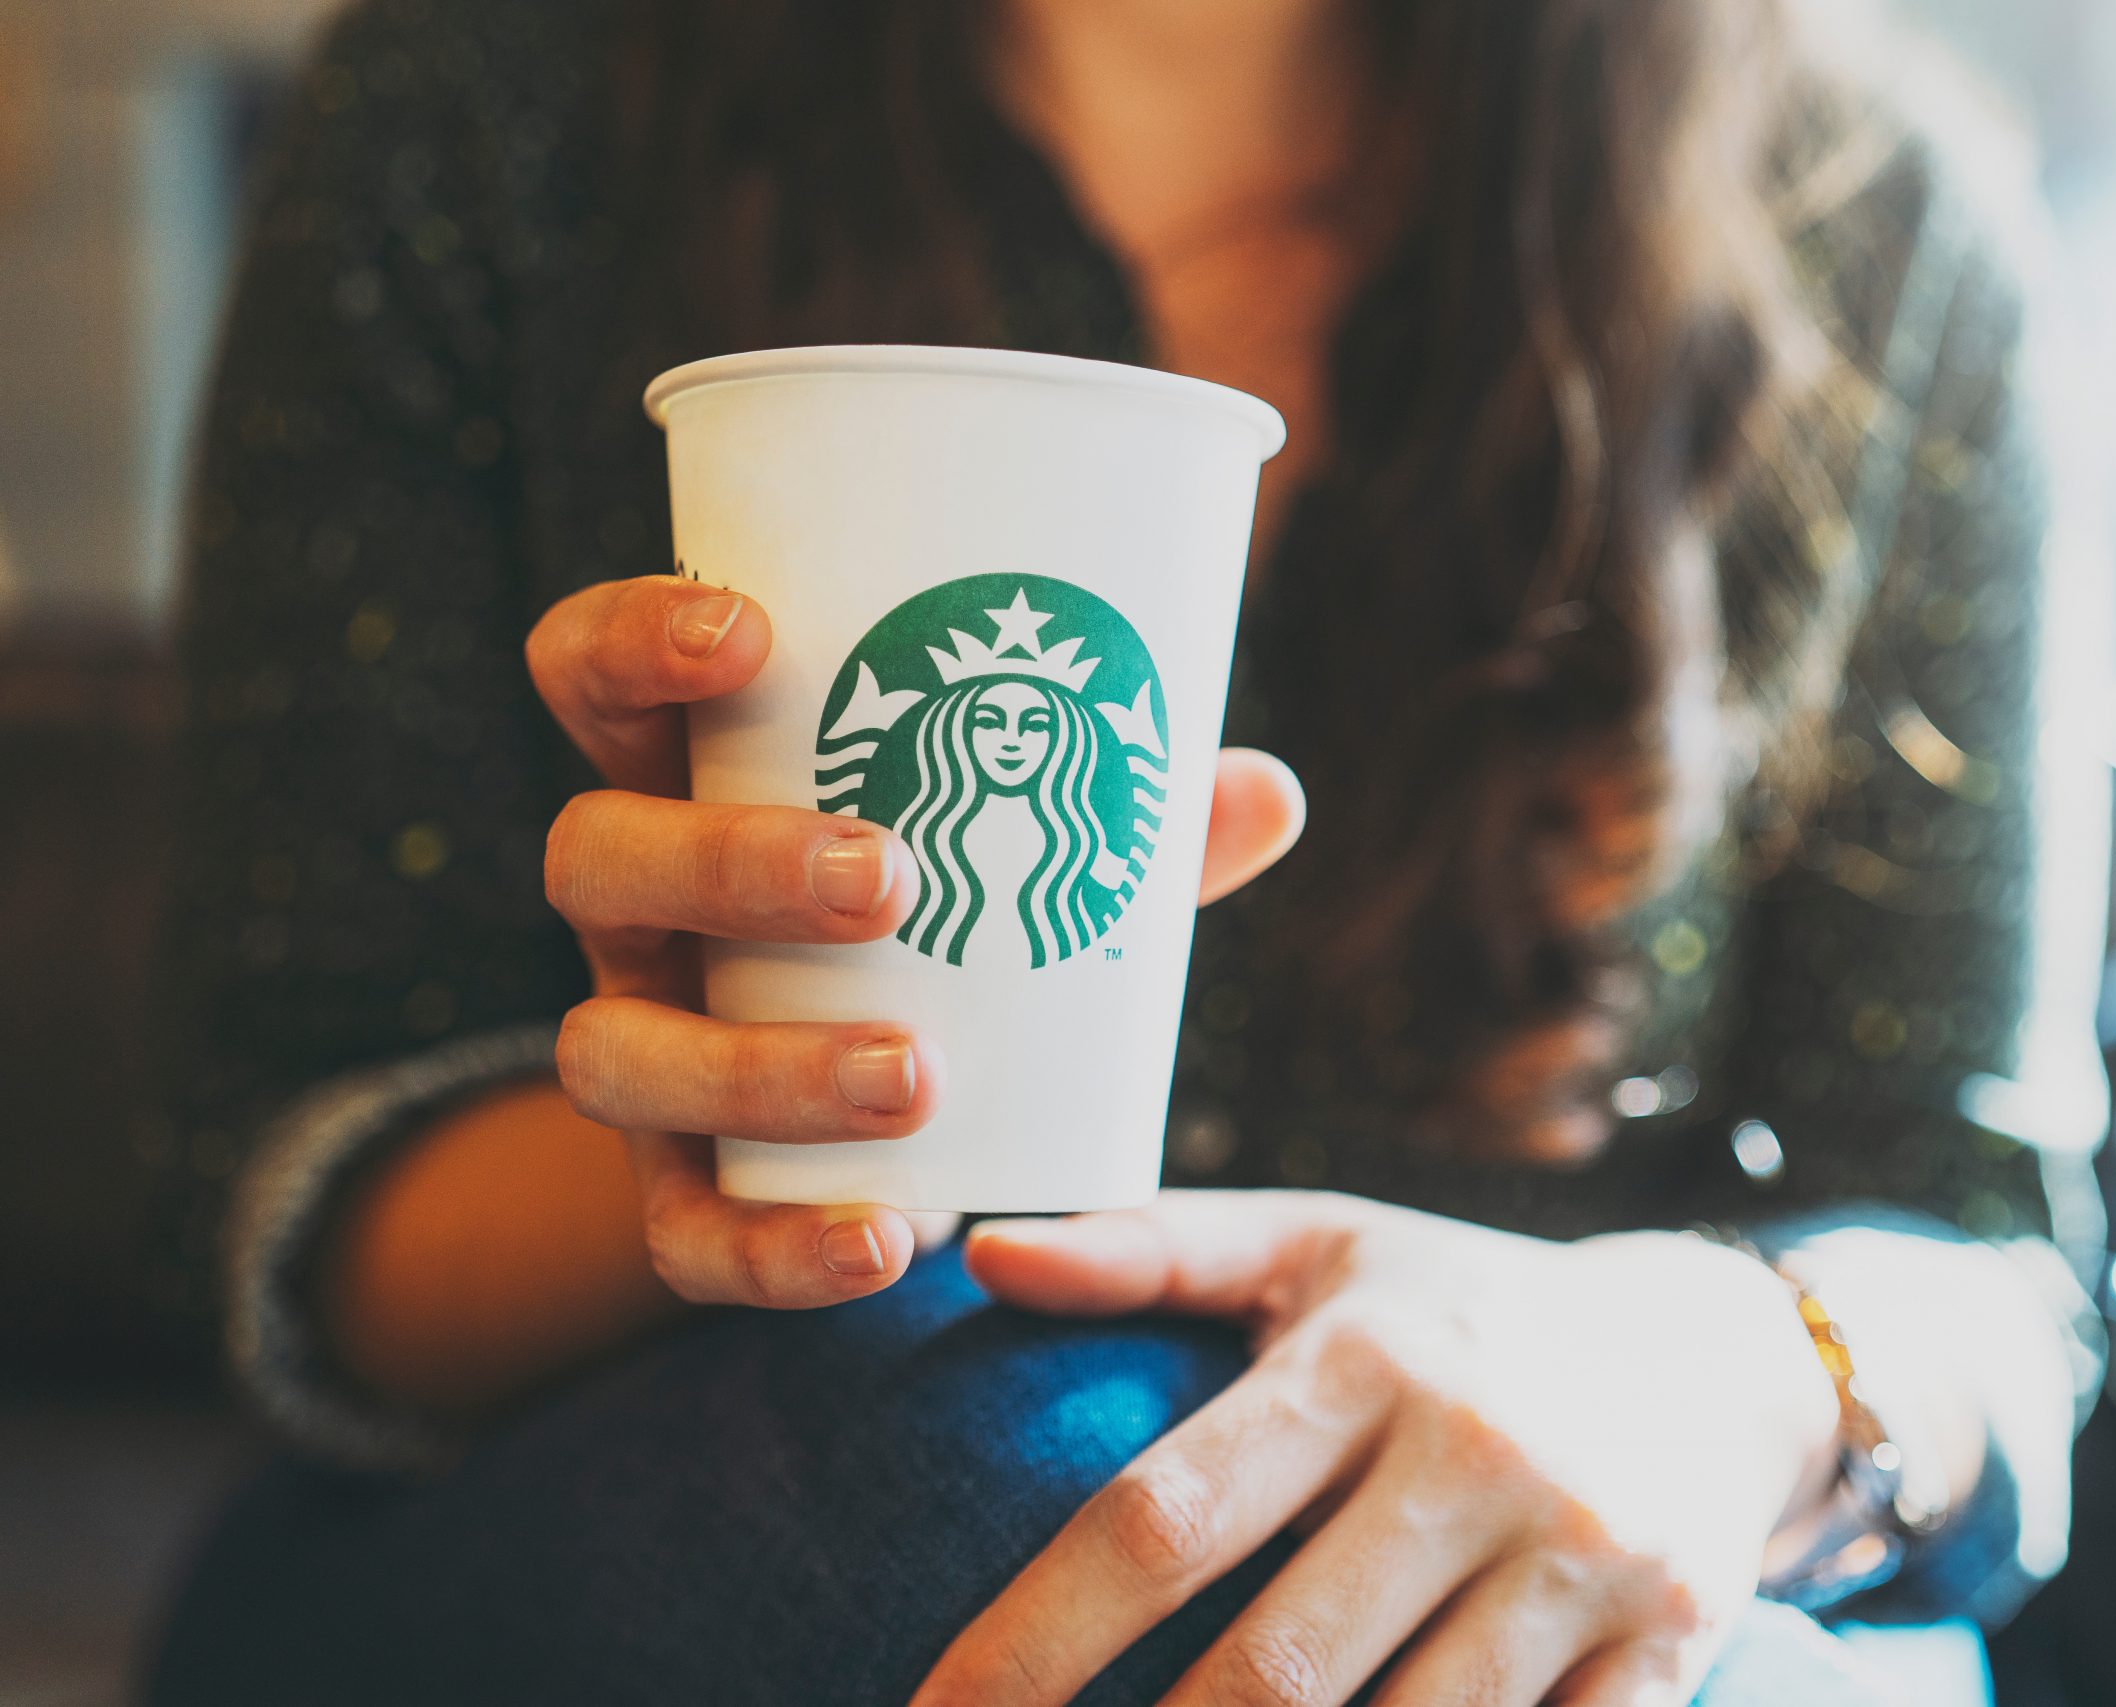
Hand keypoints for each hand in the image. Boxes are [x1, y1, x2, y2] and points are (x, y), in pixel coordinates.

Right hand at [524, 576, 1303, 1310]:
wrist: (895, 1099)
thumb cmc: (961, 906)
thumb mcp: (1034, 843)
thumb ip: (1131, 820)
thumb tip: (1267, 792)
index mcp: (689, 774)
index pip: (589, 671)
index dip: (637, 642)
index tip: (751, 636)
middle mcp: (636, 907)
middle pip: (597, 857)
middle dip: (729, 865)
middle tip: (888, 878)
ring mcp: (640, 1043)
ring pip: (608, 1052)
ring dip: (755, 1066)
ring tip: (914, 1074)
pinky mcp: (671, 1188)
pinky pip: (678, 1233)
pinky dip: (774, 1248)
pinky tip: (891, 1241)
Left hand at [915, 1191, 1841, 1706]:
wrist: (1725, 1354)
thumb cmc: (1469, 1306)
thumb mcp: (1323, 1247)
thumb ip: (1153, 1249)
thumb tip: (982, 1254)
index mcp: (1366, 1357)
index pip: (1161, 1518)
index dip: (1030, 1641)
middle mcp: (1476, 1454)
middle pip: (1271, 1673)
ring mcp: (1582, 1560)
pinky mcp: (1671, 1644)